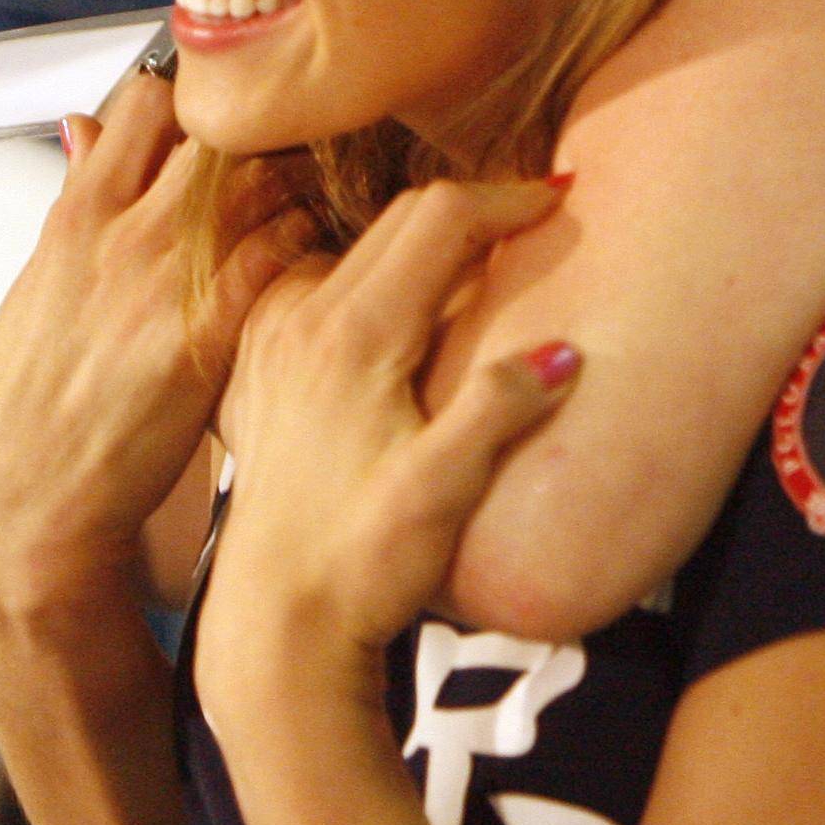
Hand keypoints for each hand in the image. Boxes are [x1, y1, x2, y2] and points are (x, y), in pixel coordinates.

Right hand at [0, 69, 311, 623]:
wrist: (24, 500)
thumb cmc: (32, 402)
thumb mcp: (40, 283)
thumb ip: (76, 201)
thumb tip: (85, 126)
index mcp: (76, 216)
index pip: (148, 102)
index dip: (197, 103)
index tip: (226, 126)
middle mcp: (121, 234)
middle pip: (217, 128)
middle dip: (264, 133)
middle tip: (298, 157)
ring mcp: (165, 282)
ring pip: (261, 180)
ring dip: (299, 185)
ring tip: (317, 206)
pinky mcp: (208, 336)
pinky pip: (281, 254)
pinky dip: (308, 243)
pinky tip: (320, 260)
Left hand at [200, 179, 576, 702]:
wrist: (273, 626)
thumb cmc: (361, 566)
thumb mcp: (444, 492)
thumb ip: (500, 410)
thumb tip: (564, 352)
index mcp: (355, 334)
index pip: (440, 220)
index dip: (508, 198)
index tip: (562, 198)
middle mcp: (305, 321)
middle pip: (398, 219)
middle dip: (472, 207)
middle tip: (532, 220)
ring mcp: (275, 341)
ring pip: (356, 247)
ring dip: (419, 241)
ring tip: (478, 265)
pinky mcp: (260, 368)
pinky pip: (318, 285)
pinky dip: (370, 275)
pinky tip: (400, 316)